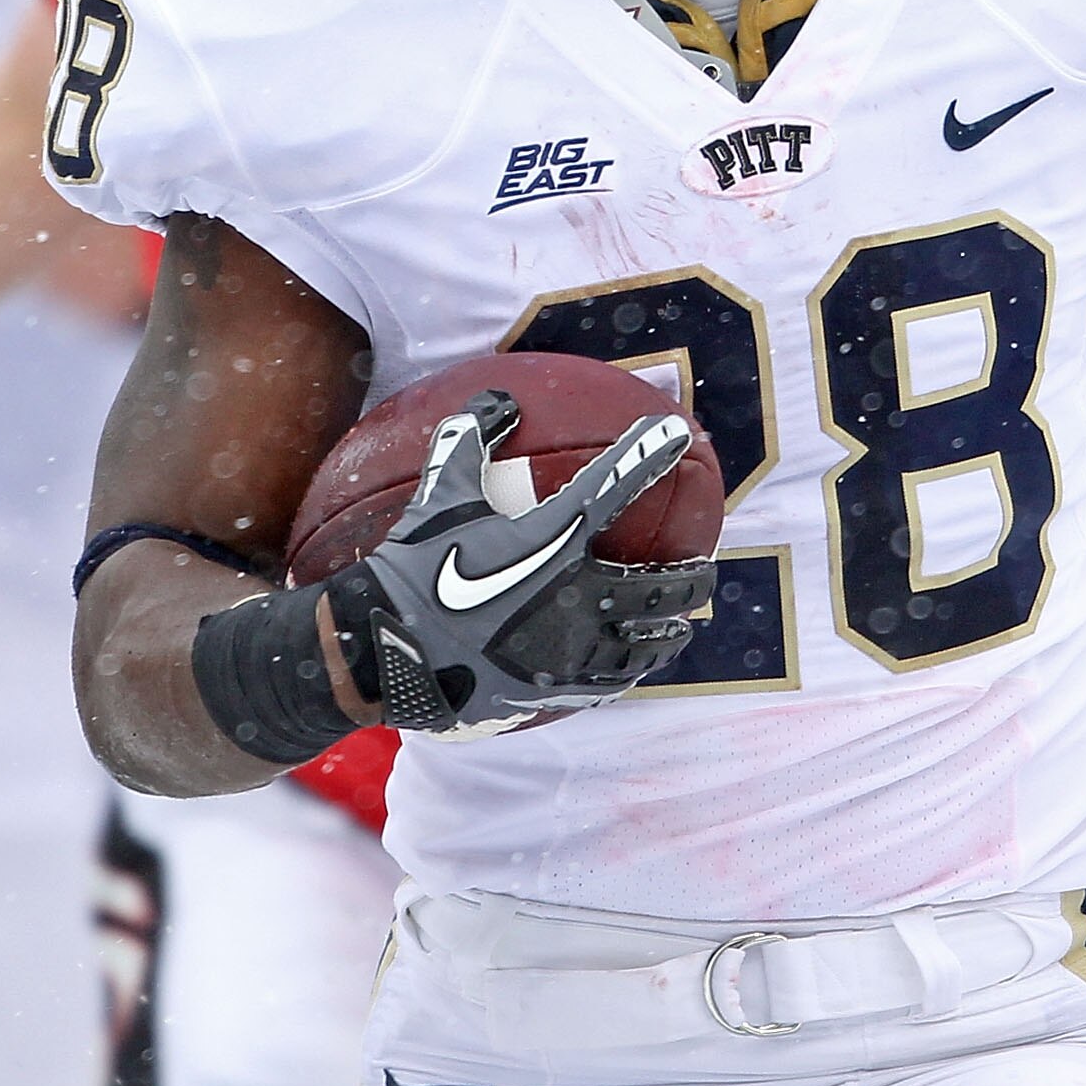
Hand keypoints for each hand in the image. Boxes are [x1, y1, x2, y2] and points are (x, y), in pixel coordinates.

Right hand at [327, 392, 711, 737]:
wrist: (381, 648)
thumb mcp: (439, 492)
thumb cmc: (412, 565)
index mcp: (553, 537)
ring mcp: (570, 649)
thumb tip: (499, 395)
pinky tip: (634, 668)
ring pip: (646, 642)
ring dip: (671, 629)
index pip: (616, 482)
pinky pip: (610, 681)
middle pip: (660, 585)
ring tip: (681, 625)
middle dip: (693, 578)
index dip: (651, 451)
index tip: (678, 435)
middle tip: (703, 571)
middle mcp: (576, 594)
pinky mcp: (554, 690)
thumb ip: (471, 437)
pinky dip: (632, 670)